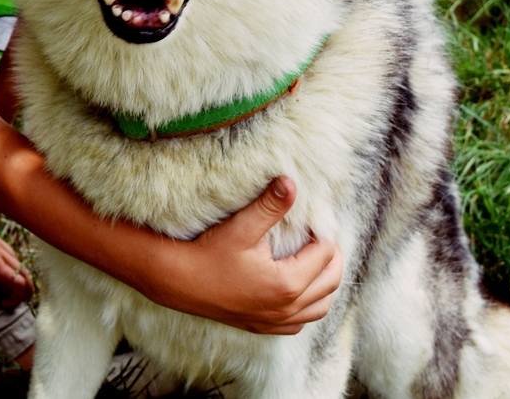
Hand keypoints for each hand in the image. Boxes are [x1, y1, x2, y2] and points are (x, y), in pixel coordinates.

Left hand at [0, 200, 33, 311]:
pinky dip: (6, 257)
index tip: (1, 305)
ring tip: (10, 280)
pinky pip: (3, 247)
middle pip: (22, 272)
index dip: (16, 298)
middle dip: (25, 288)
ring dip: (17, 272)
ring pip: (14, 258)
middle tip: (21, 298)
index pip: (18, 285)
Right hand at [159, 176, 342, 334]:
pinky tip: (299, 289)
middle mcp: (286, 308)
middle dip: (332, 258)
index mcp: (286, 284)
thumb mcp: (241, 227)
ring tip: (317, 261)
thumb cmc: (208, 253)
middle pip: (330, 282)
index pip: (323, 255)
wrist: (178, 281)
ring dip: (324, 284)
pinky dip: (308, 306)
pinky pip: (299, 323)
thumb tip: (291, 182)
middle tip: (322, 236)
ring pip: (320, 308)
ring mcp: (275, 321)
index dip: (323, 234)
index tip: (314, 219)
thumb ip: (270, 205)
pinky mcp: (263, 327)